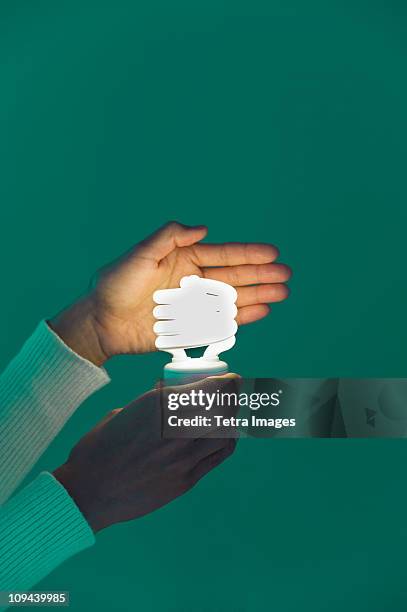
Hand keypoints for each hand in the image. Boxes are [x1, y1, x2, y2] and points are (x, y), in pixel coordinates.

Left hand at [50, 222, 290, 364]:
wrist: (102, 322)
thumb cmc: (116, 284)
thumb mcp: (140, 254)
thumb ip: (169, 237)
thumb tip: (202, 228)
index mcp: (185, 260)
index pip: (224, 255)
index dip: (249, 254)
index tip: (273, 253)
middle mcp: (195, 281)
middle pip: (235, 277)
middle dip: (261, 276)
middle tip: (286, 276)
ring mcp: (195, 305)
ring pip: (233, 299)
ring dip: (258, 296)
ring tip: (282, 293)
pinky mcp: (192, 327)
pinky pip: (222, 322)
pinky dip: (242, 317)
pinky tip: (261, 311)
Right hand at [53, 375, 239, 532]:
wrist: (88, 491)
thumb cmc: (99, 448)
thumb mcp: (123, 412)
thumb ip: (151, 404)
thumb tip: (170, 393)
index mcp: (158, 406)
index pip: (208, 389)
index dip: (226, 382)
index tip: (231, 379)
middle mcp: (175, 430)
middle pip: (222, 409)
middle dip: (233, 399)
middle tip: (234, 395)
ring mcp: (183, 458)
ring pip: (225, 434)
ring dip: (231, 421)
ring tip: (230, 416)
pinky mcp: (185, 481)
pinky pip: (217, 457)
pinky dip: (226, 444)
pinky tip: (224, 438)